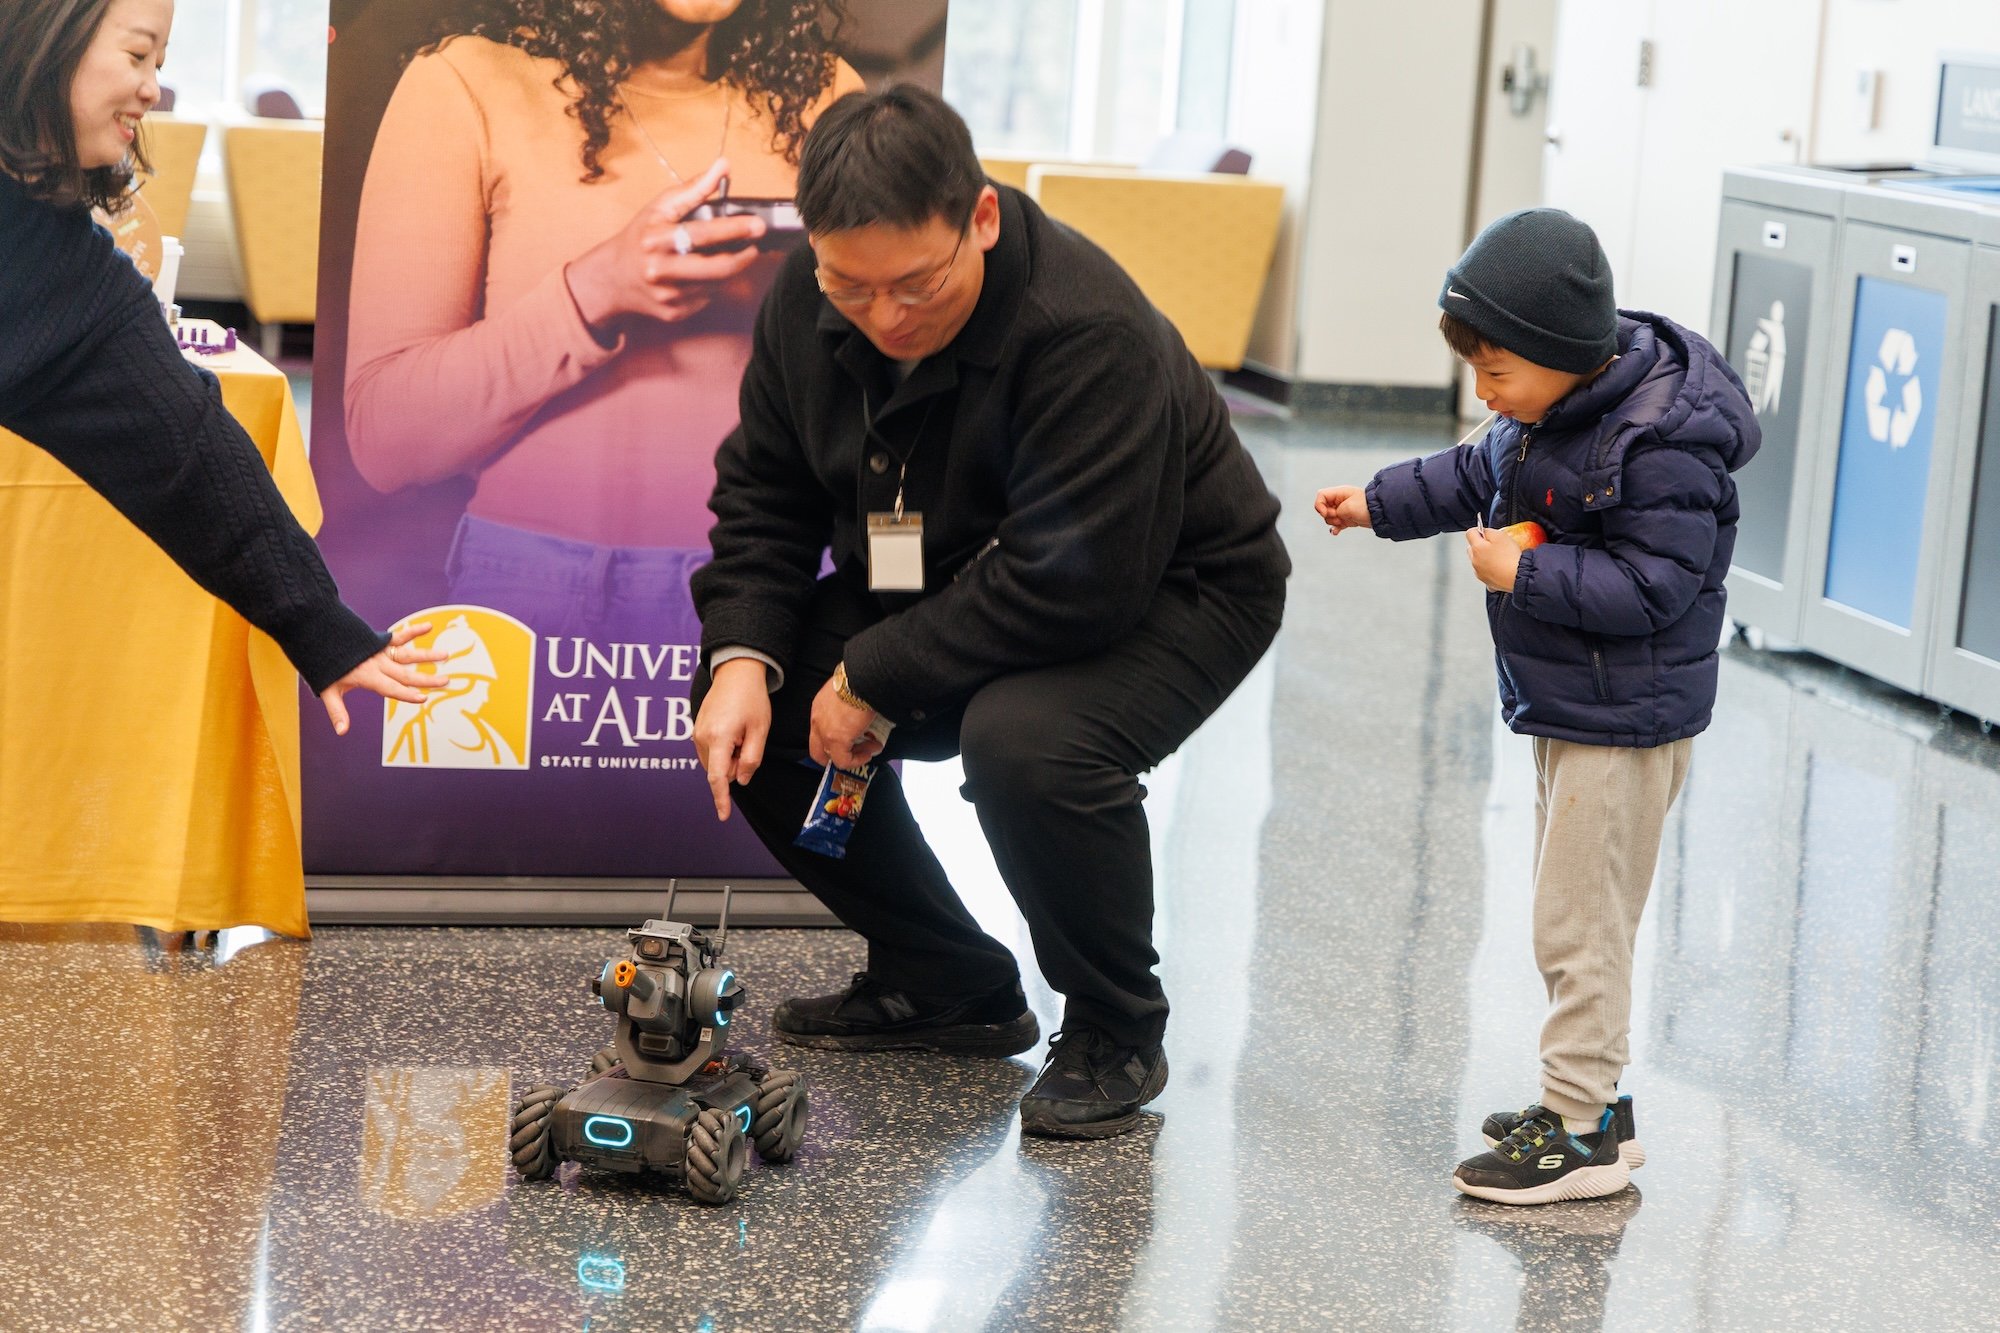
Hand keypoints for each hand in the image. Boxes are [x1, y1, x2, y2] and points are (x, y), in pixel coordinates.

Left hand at [319, 621, 448, 735]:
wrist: (315, 635)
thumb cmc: (323, 666)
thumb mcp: (328, 690)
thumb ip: (337, 712)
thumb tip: (342, 732)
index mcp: (367, 676)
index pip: (390, 688)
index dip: (406, 694)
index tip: (423, 698)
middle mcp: (377, 663)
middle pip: (405, 673)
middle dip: (426, 679)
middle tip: (445, 681)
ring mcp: (379, 650)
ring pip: (407, 654)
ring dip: (426, 655)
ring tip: (445, 655)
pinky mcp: (379, 640)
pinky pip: (399, 636)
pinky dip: (413, 631)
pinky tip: (428, 626)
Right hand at [563, 158, 766, 331]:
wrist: (612, 279)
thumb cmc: (640, 237)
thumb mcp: (661, 208)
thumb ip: (694, 188)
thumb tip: (724, 166)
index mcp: (656, 239)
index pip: (703, 234)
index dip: (735, 229)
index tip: (757, 225)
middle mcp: (660, 270)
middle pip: (718, 268)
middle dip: (744, 257)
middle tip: (755, 246)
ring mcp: (668, 295)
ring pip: (717, 284)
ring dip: (729, 270)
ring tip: (728, 256)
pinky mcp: (674, 313)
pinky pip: (707, 298)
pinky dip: (713, 285)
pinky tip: (704, 274)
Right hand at [692, 657, 771, 820]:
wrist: (736, 673)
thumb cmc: (751, 699)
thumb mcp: (760, 730)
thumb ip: (751, 759)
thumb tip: (742, 780)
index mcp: (719, 738)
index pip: (718, 777)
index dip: (721, 798)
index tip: (723, 815)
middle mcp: (702, 737)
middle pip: (719, 770)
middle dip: (735, 766)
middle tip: (748, 741)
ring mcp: (696, 733)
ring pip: (714, 762)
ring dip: (729, 758)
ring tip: (740, 733)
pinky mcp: (696, 730)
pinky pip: (710, 752)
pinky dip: (722, 750)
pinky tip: (732, 732)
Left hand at [809, 673, 882, 771]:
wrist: (864, 679)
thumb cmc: (860, 680)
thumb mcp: (848, 691)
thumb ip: (850, 704)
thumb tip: (862, 712)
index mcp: (820, 707)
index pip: (819, 731)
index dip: (833, 741)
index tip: (850, 740)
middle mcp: (818, 721)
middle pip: (818, 750)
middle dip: (837, 756)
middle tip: (855, 753)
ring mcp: (825, 732)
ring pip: (833, 756)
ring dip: (854, 755)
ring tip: (871, 747)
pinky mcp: (837, 740)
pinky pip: (845, 761)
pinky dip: (858, 760)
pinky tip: (870, 751)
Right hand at [1314, 485, 1371, 533]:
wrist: (1380, 514)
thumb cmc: (1366, 507)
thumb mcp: (1348, 508)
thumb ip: (1336, 511)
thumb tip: (1333, 517)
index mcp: (1339, 493)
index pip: (1321, 495)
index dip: (1320, 505)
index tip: (1326, 513)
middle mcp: (1339, 500)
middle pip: (1324, 508)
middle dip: (1328, 515)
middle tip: (1338, 516)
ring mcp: (1343, 510)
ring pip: (1329, 517)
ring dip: (1333, 522)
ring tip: (1342, 522)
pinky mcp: (1346, 518)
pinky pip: (1336, 524)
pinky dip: (1335, 528)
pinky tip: (1336, 532)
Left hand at [1465, 525, 1523, 591]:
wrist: (1519, 576)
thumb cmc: (1510, 557)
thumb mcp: (1500, 536)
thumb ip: (1489, 531)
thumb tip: (1484, 531)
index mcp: (1477, 548)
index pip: (1469, 533)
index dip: (1478, 530)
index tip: (1485, 532)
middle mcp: (1475, 561)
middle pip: (1472, 548)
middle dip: (1480, 545)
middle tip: (1494, 545)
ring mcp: (1479, 572)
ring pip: (1478, 561)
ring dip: (1484, 558)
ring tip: (1499, 557)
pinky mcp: (1486, 581)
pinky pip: (1485, 572)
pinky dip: (1489, 569)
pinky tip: (1499, 567)